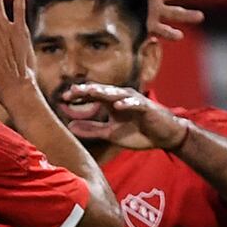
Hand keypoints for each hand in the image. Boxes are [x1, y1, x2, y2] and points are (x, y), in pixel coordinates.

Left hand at [58, 82, 189, 153]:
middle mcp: (120, 98)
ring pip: (116, 94)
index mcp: (111, 103)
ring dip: (103, 92)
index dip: (78, 96)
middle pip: (101, 91)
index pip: (92, 96)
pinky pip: (135, 104)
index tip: (63, 99)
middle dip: (86, 91)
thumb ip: (92, 130)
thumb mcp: (111, 134)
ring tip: (89, 91)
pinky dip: (126, 103)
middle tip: (70, 92)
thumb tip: (69, 126)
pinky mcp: (146, 107)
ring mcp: (133, 101)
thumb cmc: (138, 132)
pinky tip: (117, 105)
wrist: (164, 136)